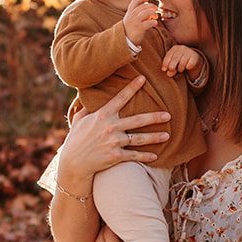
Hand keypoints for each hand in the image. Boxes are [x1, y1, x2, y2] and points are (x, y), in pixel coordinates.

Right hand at [56, 76, 171, 191]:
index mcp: (103, 115)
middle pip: (138, 120)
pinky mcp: (116, 156)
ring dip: (155, 137)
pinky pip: (134, 155)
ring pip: (140, 138)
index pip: (120, 98)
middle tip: (168, 115)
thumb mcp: (79, 120)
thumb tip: (86, 97)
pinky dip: (145, 156)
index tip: (143, 79)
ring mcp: (115, 141)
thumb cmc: (75, 140)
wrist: (73, 163)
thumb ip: (86, 108)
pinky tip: (155, 156)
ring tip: (167, 135)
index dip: (132, 87)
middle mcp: (111, 126)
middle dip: (155, 117)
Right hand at [121, 0, 162, 47]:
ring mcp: (135, 22)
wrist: (124, 41)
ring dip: (153, 13)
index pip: (135, 1)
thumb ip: (136, 14)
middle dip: (152, 6)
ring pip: (146, 12)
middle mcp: (132, 16)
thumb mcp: (129, 19)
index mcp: (129, 13)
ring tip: (155, 16)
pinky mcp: (139, 29)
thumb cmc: (129, 30)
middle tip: (156, 9)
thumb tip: (149, 10)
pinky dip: (154, 22)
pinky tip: (155, 23)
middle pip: (143, 6)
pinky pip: (149, 23)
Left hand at [162, 44, 203, 78]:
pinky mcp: (195, 56)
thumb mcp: (173, 63)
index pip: (169, 55)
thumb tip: (168, 74)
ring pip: (182, 63)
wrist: (193, 59)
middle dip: (172, 67)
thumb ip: (169, 68)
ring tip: (180, 69)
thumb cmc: (180, 61)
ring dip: (180, 68)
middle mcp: (182, 48)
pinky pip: (189, 65)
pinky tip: (187, 67)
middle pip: (175, 59)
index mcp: (175, 48)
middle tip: (171, 72)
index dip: (165, 63)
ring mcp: (189, 51)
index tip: (164, 70)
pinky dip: (187, 67)